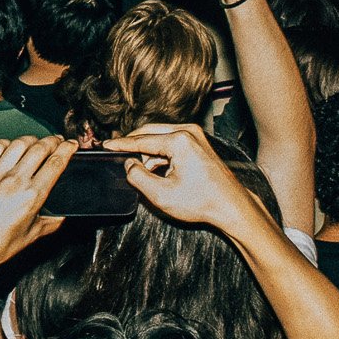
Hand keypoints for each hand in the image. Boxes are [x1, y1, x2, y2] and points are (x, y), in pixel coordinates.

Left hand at [0, 135, 72, 273]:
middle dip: (52, 141)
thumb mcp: (31, 236)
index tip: (70, 145)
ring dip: (31, 139)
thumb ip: (50, 223)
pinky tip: (9, 147)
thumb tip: (61, 216)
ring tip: (36, 142)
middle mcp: (15, 181)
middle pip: (39, 148)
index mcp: (32, 196)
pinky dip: (5, 143)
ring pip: (17, 144)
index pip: (55, 163)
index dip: (66, 149)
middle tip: (56, 141)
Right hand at [105, 124, 267, 232]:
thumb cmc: (202, 202)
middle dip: (133, 145)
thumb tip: (129, 164)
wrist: (232, 207)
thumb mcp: (161, 194)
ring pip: (159, 137)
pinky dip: (160, 153)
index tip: (105, 145)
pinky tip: (157, 169)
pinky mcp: (199, 142)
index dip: (120, 144)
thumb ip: (137, 177)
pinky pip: (171, 141)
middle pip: (149, 132)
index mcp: (178, 141)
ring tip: (143, 171)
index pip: (140, 140)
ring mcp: (196, 136)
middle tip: (117, 154)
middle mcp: (188, 132)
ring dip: (148, 151)